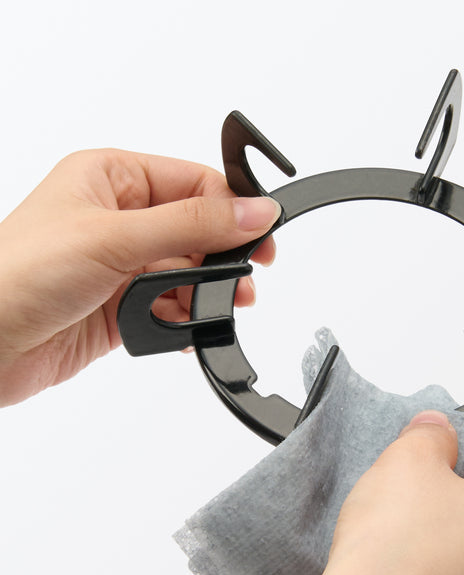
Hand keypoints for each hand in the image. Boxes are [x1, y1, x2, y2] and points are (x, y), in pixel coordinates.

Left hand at [0, 149, 279, 405]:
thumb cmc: (15, 274)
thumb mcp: (115, 237)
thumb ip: (192, 224)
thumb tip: (255, 211)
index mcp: (113, 178)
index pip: (195, 184)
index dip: (233, 209)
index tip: (262, 237)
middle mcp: (120, 219)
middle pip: (198, 230)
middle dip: (225, 256)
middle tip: (247, 278)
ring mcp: (123, 265)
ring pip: (190, 273)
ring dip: (211, 291)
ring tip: (225, 306)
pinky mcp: (123, 308)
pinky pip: (174, 308)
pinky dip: (190, 320)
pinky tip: (195, 330)